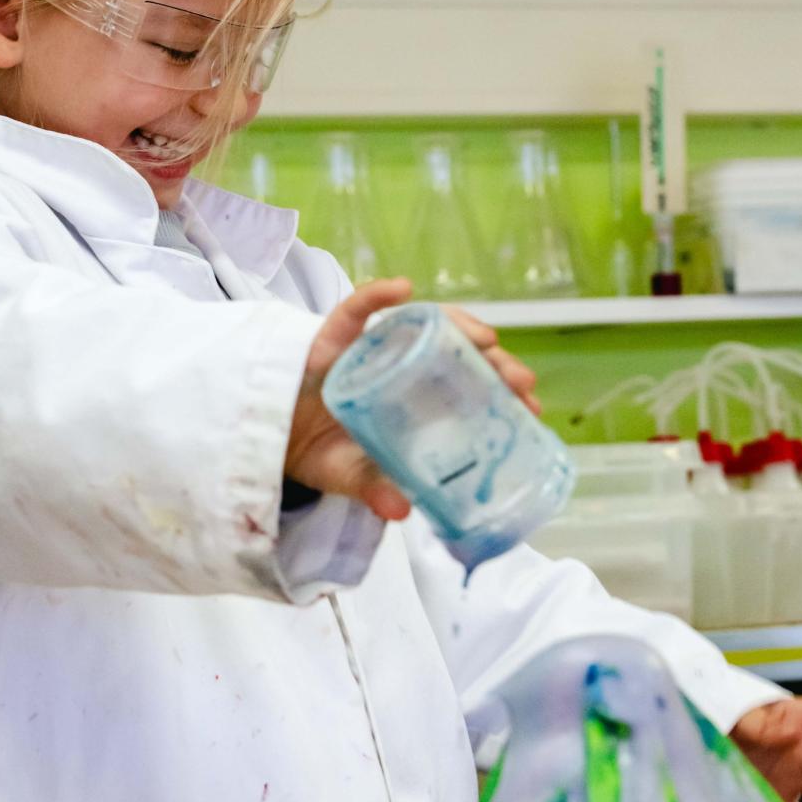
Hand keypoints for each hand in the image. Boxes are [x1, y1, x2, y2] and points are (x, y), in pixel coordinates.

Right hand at [284, 282, 542, 521]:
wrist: (271, 438)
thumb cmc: (320, 451)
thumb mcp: (352, 475)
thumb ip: (375, 489)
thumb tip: (402, 511)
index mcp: (413, 402)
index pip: (468, 387)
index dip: (502, 392)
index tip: (531, 406)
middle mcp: (399, 369)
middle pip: (456, 354)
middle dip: (493, 363)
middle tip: (519, 380)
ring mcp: (369, 349)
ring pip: (420, 326)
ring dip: (457, 325)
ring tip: (484, 337)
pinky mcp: (331, 336)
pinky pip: (354, 310)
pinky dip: (375, 296)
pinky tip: (400, 289)